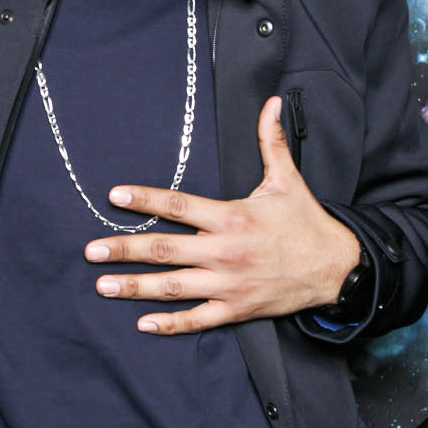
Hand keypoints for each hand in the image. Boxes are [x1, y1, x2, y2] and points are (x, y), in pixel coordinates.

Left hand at [86, 96, 359, 333]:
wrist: (336, 268)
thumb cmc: (306, 223)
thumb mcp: (288, 179)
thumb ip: (271, 141)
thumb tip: (269, 103)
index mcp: (232, 217)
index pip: (178, 206)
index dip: (144, 201)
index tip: (115, 197)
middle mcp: (225, 251)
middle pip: (164, 250)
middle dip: (124, 250)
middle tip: (91, 250)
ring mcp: (229, 283)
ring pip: (173, 287)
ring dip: (135, 287)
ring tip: (103, 286)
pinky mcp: (236, 309)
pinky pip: (198, 319)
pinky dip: (171, 324)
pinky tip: (143, 324)